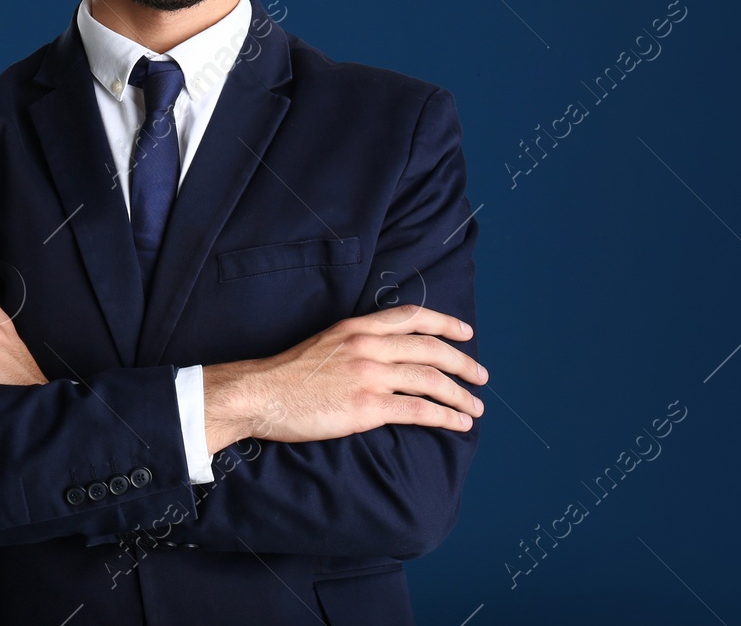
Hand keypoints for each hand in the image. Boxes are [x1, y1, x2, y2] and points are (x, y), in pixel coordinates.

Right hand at [202, 305, 485, 452]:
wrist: (259, 394)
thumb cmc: (286, 375)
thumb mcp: (325, 343)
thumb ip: (355, 344)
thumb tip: (384, 355)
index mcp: (357, 327)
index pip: (411, 316)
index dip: (444, 322)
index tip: (465, 333)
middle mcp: (368, 345)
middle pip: (430, 349)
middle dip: (462, 363)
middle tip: (481, 376)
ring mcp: (369, 375)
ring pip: (431, 380)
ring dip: (460, 394)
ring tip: (476, 407)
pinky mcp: (366, 407)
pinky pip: (418, 410)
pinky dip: (445, 416)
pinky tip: (458, 423)